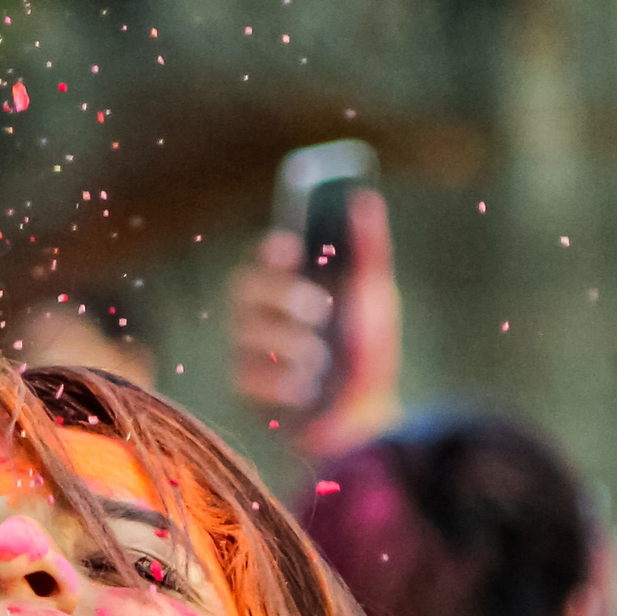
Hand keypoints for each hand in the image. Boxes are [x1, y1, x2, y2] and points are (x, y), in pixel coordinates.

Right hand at [226, 186, 401, 454]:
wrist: (368, 417)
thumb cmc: (364, 353)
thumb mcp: (373, 297)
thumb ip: (368, 249)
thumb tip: (365, 198)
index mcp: (286, 284)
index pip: (263, 255)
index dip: (269, 248)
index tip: (291, 247)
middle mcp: (259, 313)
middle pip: (244, 289)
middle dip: (281, 296)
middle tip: (320, 309)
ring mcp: (248, 353)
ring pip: (246, 335)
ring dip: (289, 343)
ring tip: (320, 359)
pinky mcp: (246, 393)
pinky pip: (247, 378)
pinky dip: (281, 381)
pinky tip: (308, 386)